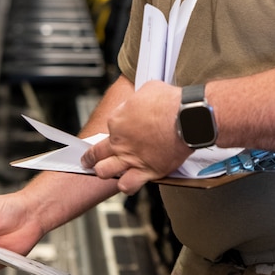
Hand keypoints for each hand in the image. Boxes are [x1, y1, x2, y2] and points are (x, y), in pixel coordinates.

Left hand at [81, 80, 188, 194]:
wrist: (187, 118)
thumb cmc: (170, 102)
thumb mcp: (148, 89)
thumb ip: (138, 99)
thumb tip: (141, 100)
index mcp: (118, 120)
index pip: (108, 127)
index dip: (114, 129)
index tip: (120, 130)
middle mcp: (120, 141)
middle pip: (96, 152)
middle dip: (90, 157)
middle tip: (87, 159)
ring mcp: (131, 158)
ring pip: (104, 171)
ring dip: (104, 171)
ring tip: (105, 172)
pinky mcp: (146, 171)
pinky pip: (128, 185)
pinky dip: (126, 185)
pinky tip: (128, 183)